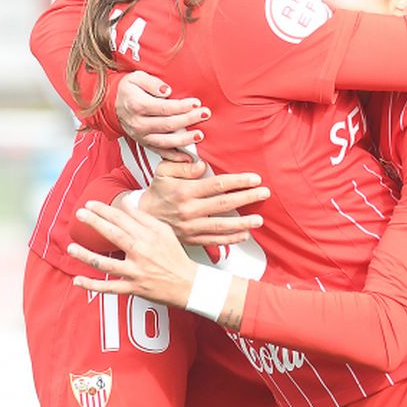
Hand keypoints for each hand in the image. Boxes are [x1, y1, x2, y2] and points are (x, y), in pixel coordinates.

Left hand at [69, 201, 198, 305]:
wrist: (190, 284)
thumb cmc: (176, 257)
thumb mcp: (165, 232)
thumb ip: (144, 218)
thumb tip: (126, 205)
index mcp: (149, 236)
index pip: (123, 219)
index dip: (105, 210)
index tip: (90, 204)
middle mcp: (141, 252)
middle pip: (114, 234)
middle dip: (94, 222)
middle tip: (80, 214)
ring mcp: (136, 271)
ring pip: (106, 263)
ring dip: (86, 255)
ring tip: (71, 248)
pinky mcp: (134, 288)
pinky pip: (109, 287)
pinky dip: (92, 285)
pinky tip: (77, 280)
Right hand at [115, 71, 208, 151]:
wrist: (113, 104)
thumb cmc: (128, 90)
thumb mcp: (136, 77)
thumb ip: (152, 83)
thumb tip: (166, 91)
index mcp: (137, 105)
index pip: (164, 108)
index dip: (181, 106)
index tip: (196, 103)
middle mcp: (138, 123)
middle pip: (167, 124)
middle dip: (188, 120)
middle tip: (205, 114)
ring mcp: (141, 135)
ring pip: (165, 141)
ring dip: (184, 140)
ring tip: (199, 135)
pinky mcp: (144, 143)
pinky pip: (160, 152)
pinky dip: (174, 156)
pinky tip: (187, 157)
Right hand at [141, 158, 269, 245]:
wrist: (142, 218)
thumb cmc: (156, 193)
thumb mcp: (163, 172)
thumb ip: (182, 165)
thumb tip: (202, 166)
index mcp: (185, 191)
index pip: (217, 184)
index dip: (238, 181)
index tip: (254, 178)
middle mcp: (189, 210)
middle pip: (224, 204)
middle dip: (247, 198)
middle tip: (264, 193)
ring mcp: (191, 227)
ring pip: (222, 225)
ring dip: (243, 222)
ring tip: (259, 219)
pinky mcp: (191, 239)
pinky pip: (214, 240)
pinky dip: (231, 239)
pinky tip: (244, 235)